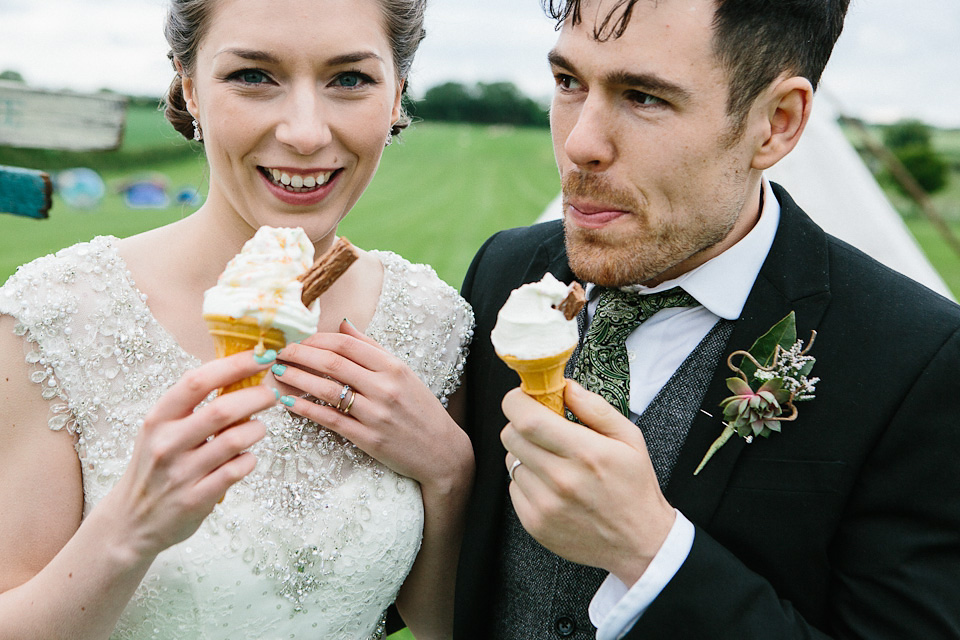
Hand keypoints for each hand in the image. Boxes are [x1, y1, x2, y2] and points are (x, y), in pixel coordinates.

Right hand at [105, 351, 275, 559]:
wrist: (131, 520)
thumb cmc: (155, 466)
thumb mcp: (162, 430)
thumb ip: (193, 405)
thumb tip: (239, 371)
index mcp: (158, 419)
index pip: (197, 381)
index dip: (234, 365)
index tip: (261, 356)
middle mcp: (167, 443)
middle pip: (222, 410)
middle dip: (257, 397)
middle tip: (271, 394)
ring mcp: (181, 473)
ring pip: (236, 440)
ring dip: (257, 429)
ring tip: (258, 428)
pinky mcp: (196, 499)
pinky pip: (237, 470)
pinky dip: (250, 459)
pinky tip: (246, 458)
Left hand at [272, 320, 472, 493]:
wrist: (441, 451)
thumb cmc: (420, 409)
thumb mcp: (403, 373)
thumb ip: (372, 348)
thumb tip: (343, 325)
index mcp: (394, 367)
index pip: (348, 345)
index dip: (317, 340)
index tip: (299, 340)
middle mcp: (385, 387)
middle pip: (333, 363)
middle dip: (300, 355)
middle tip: (279, 353)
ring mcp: (376, 414)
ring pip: (327, 390)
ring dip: (297, 378)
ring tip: (277, 373)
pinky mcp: (368, 438)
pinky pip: (330, 420)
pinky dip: (306, 409)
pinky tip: (289, 402)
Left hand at [501, 380, 674, 584]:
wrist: (640, 543)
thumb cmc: (634, 487)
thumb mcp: (629, 439)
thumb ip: (595, 408)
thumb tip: (565, 387)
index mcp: (586, 453)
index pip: (528, 419)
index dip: (517, 402)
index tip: (523, 397)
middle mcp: (561, 480)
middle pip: (511, 436)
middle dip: (521, 424)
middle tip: (542, 429)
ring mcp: (545, 505)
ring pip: (511, 461)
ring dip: (526, 455)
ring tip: (554, 463)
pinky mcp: (534, 524)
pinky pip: (514, 488)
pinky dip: (527, 481)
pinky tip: (552, 486)